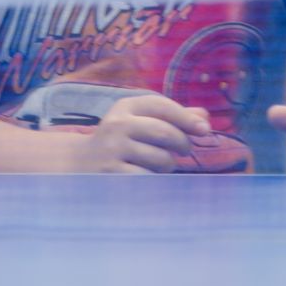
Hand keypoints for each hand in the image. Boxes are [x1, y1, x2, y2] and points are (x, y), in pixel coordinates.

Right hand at [64, 95, 210, 174]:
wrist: (80, 163)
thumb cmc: (120, 141)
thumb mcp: (139, 122)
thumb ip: (171, 118)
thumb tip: (204, 117)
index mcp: (125, 106)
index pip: (161, 106)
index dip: (186, 117)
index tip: (205, 130)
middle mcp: (117, 124)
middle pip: (165, 132)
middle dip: (182, 144)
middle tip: (184, 151)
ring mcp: (114, 150)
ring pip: (161, 159)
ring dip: (168, 166)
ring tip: (158, 165)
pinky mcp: (114, 173)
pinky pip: (150, 178)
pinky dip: (156, 180)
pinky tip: (148, 178)